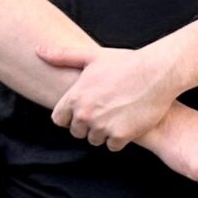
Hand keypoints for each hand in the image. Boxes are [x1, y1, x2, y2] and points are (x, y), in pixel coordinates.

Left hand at [40, 41, 183, 148]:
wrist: (157, 73)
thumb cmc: (127, 63)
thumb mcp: (92, 56)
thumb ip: (63, 56)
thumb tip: (39, 51)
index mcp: (75, 97)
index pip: (59, 120)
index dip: (70, 117)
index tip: (84, 111)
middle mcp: (85, 114)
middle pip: (78, 132)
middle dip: (88, 125)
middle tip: (105, 113)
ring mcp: (102, 126)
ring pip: (95, 140)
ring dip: (104, 133)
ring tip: (118, 117)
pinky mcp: (121, 136)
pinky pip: (113, 146)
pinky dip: (120, 139)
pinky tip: (128, 124)